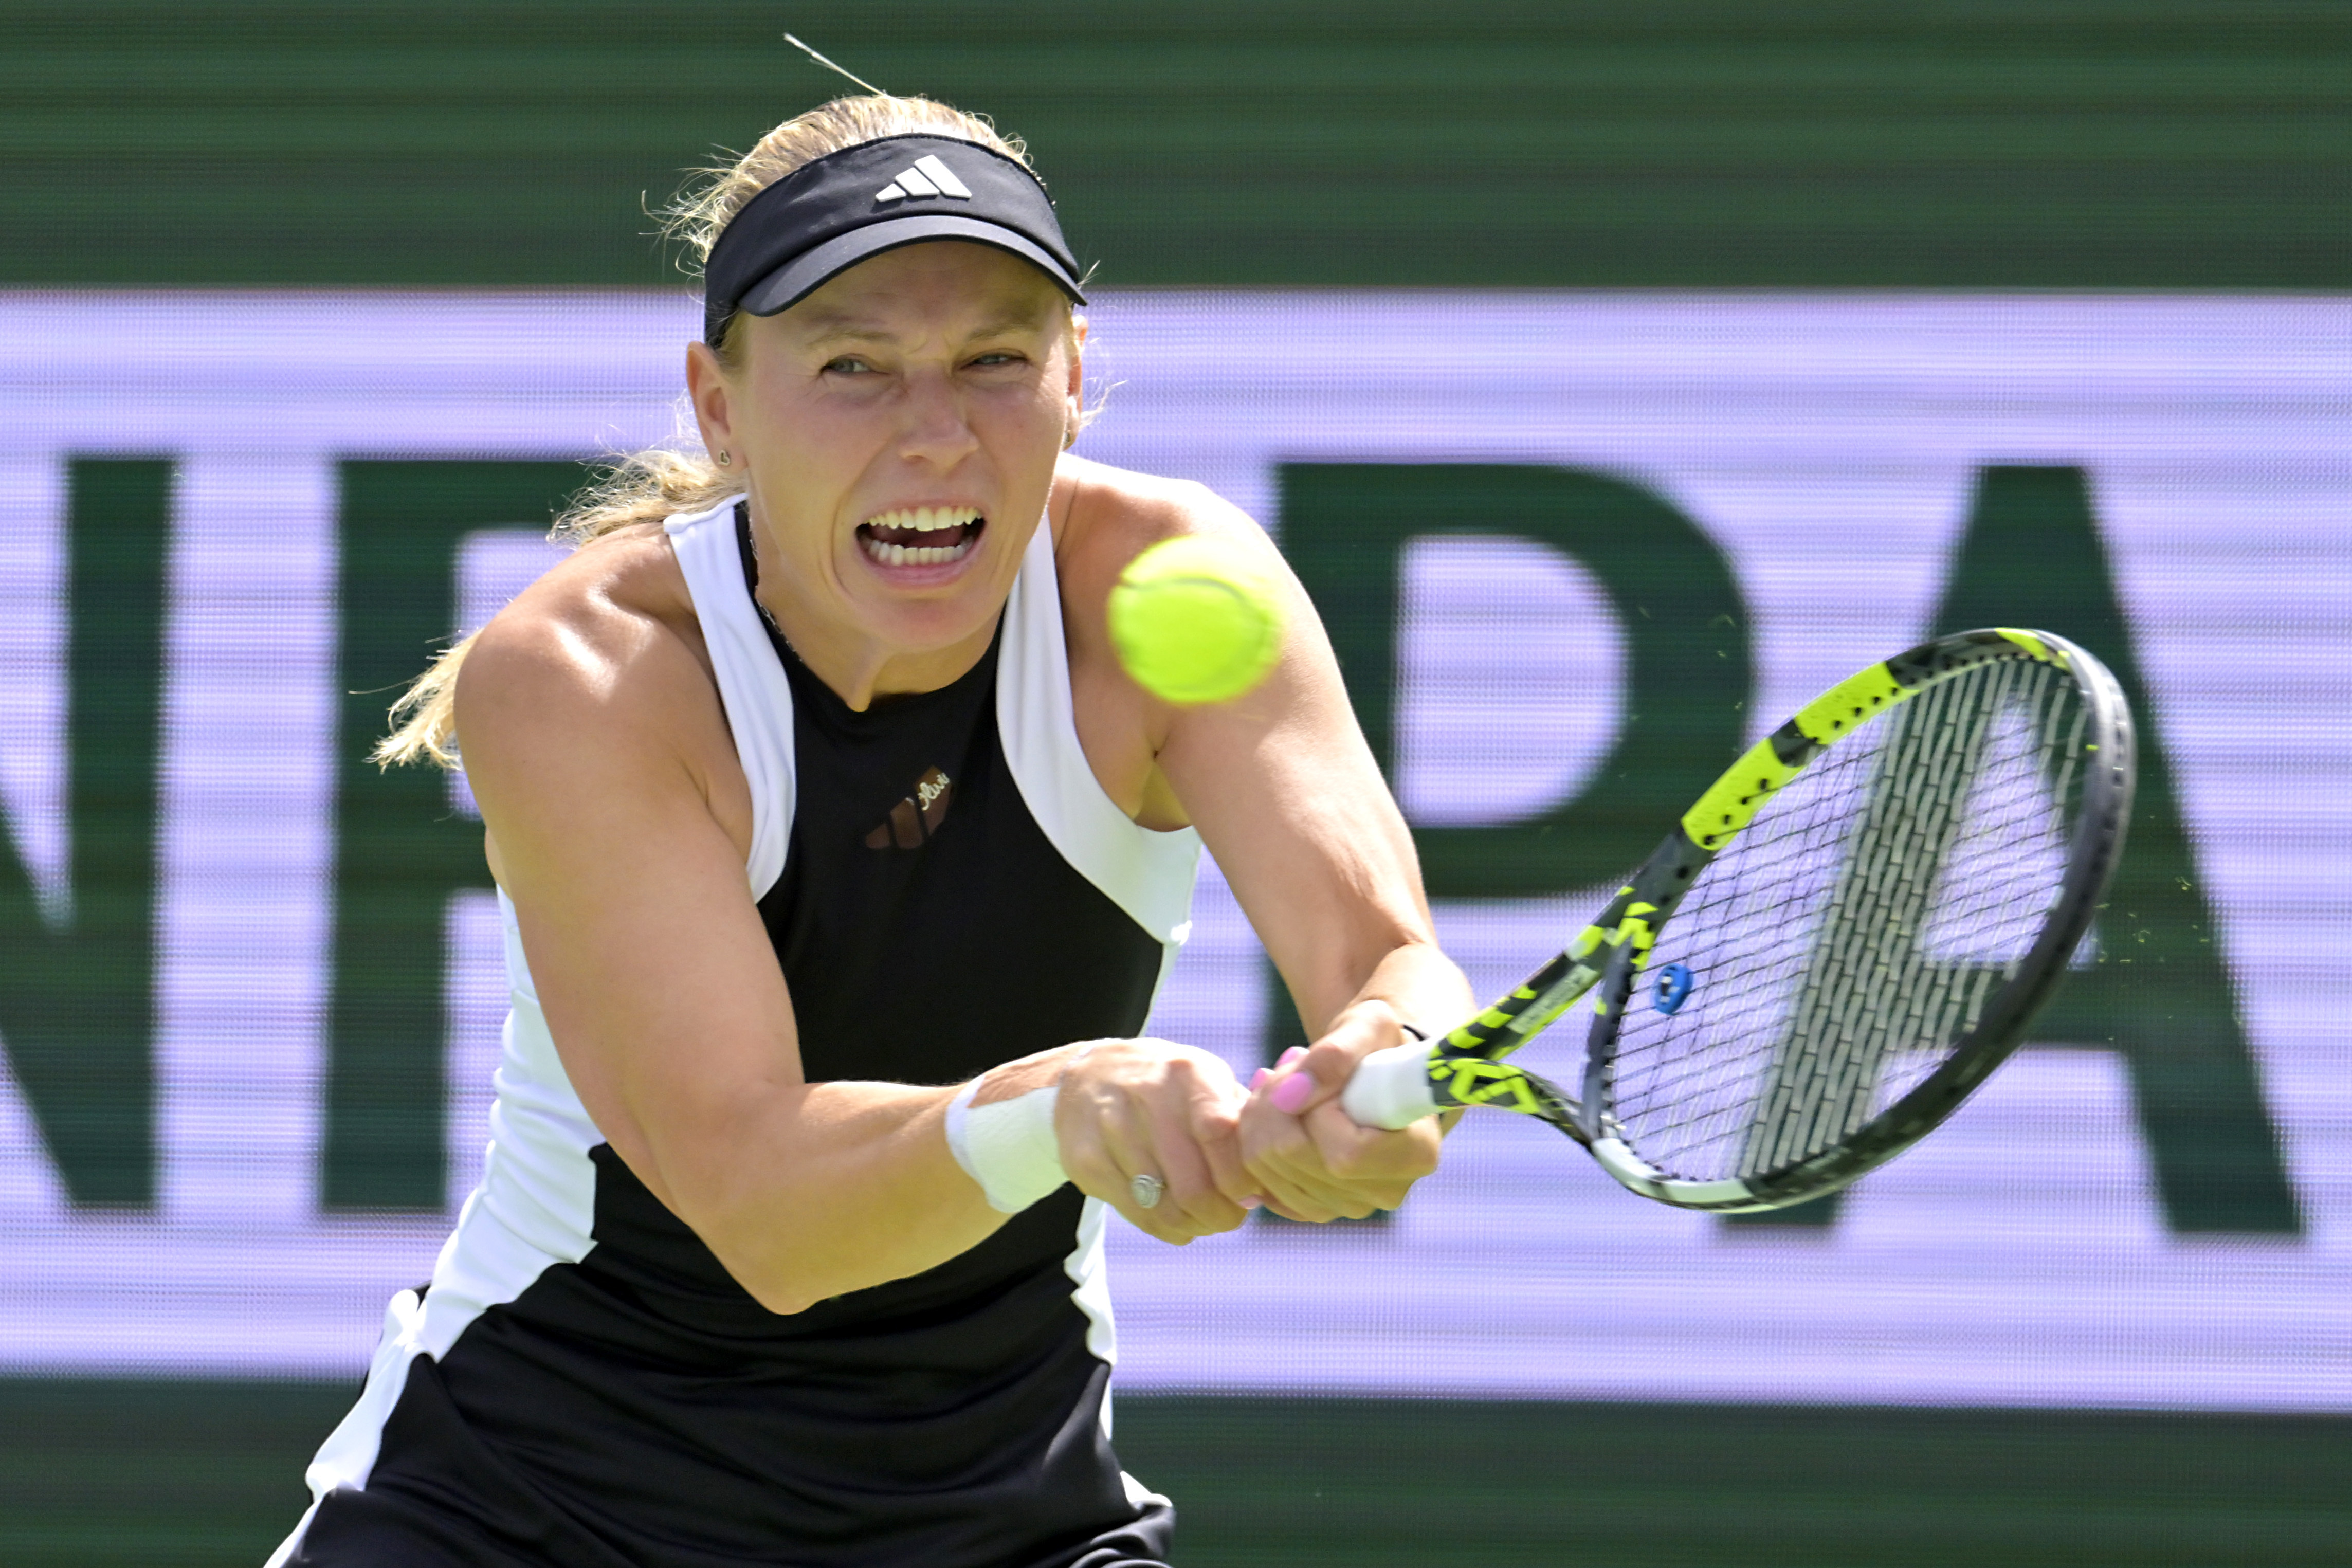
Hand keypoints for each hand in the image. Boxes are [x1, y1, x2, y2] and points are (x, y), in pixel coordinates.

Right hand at [1048, 1038, 1258, 1243]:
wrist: (1088, 1076)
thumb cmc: (1168, 1087)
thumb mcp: (1208, 1082)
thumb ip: (1243, 1122)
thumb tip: (1272, 1183)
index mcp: (1188, 1072)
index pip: (1221, 1134)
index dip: (1240, 1177)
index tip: (1249, 1192)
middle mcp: (1146, 1094)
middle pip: (1194, 1185)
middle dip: (1222, 1215)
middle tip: (1231, 1217)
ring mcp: (1110, 1128)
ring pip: (1165, 1208)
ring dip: (1195, 1225)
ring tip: (1204, 1219)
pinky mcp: (1086, 1160)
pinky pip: (1138, 1215)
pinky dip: (1165, 1227)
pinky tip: (1174, 1217)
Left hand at [1241, 1002, 1443, 1220]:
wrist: (1378, 1069)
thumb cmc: (1381, 1042)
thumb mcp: (1368, 1026)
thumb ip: (1335, 1055)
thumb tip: (1289, 1096)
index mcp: (1416, 1154)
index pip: (1343, 1155)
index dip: (1315, 1109)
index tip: (1320, 1072)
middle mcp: (1386, 1192)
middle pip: (1292, 1158)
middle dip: (1273, 1102)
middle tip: (1287, 1065)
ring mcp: (1349, 1206)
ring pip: (1265, 1170)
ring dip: (1260, 1115)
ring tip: (1283, 1081)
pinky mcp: (1317, 1206)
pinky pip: (1259, 1181)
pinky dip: (1254, 1139)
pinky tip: (1274, 1109)